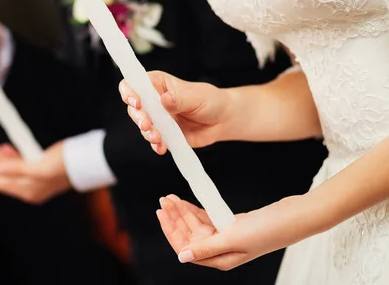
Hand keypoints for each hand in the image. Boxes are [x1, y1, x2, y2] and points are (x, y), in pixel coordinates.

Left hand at [0, 141, 70, 203]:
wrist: (87, 159)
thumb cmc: (65, 162)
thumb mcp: (40, 166)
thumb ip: (17, 169)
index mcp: (30, 191)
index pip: (2, 184)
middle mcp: (31, 188)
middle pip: (5, 176)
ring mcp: (37, 179)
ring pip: (12, 168)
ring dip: (0, 157)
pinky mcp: (42, 169)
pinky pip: (21, 164)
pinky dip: (12, 156)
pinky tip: (5, 148)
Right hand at [119, 71, 235, 153]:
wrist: (221, 120)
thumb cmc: (209, 100)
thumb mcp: (196, 96)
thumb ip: (179, 98)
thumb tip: (164, 99)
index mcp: (158, 84)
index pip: (134, 83)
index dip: (130, 92)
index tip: (137, 103)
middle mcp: (153, 100)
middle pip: (134, 107)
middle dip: (138, 117)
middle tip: (147, 125)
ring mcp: (157, 118)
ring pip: (142, 125)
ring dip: (147, 133)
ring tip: (158, 138)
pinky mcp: (163, 133)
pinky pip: (153, 140)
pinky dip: (156, 145)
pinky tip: (161, 148)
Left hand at [157, 194, 309, 270]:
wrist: (293, 217)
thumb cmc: (268, 230)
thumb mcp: (233, 238)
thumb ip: (206, 247)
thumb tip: (182, 257)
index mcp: (220, 259)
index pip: (186, 248)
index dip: (171, 231)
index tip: (162, 213)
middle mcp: (221, 251)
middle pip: (189, 235)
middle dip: (174, 218)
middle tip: (163, 200)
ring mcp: (227, 238)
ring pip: (197, 225)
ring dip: (183, 212)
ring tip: (170, 197)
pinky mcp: (232, 225)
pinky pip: (208, 218)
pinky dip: (196, 210)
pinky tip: (186, 201)